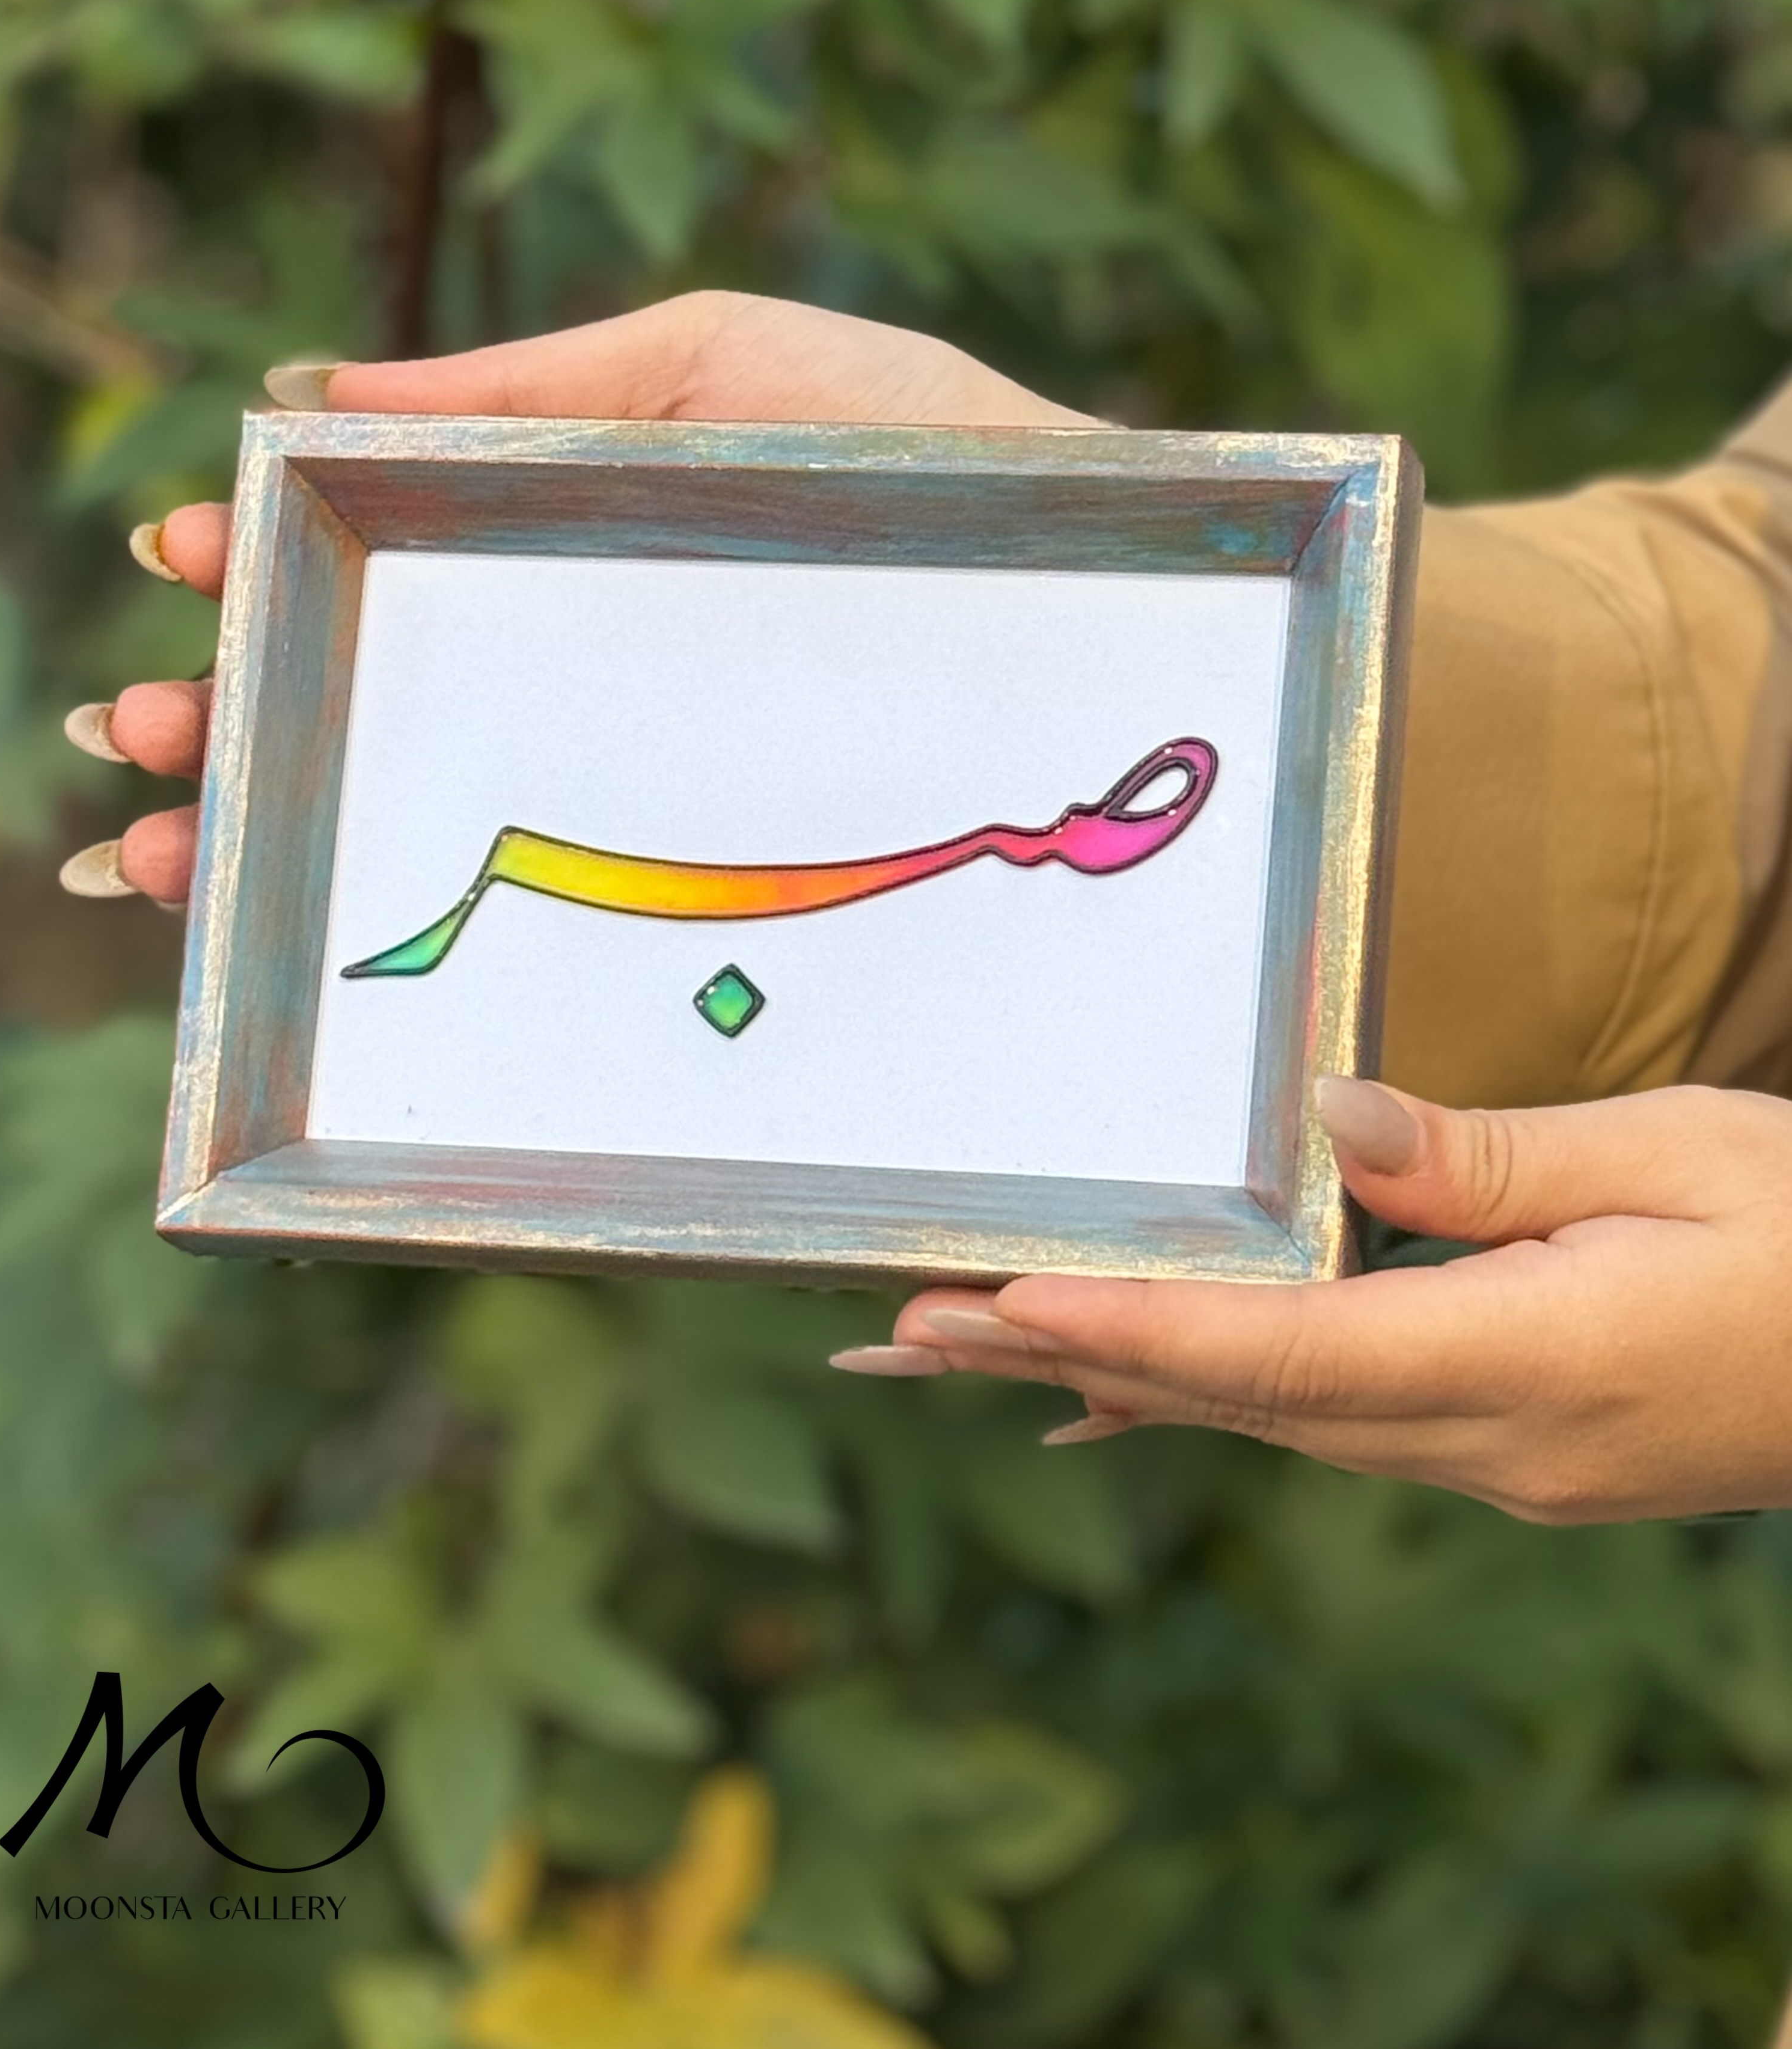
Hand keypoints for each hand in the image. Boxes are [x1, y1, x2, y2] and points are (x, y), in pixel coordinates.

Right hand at [58, 292, 1094, 903]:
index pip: (375, 579)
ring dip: (269, 851)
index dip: (260, 573)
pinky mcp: (717, 924)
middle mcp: (586, 698)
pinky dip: (414, 962)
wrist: (1123, 605)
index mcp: (568, 565)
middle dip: (227, 728)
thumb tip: (309, 393)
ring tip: (151, 860)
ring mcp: (645, 816)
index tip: (177, 559)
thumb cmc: (942, 465)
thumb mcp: (726, 370)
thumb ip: (531, 384)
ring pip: (418, 844)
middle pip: (369, 721)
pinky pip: (540, 952)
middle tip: (128, 738)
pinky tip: (317, 963)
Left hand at [835, 1077, 1791, 1523]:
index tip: (1009, 1301)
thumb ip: (1490, 1155)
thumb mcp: (1677, 1154)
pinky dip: (1211, 1397)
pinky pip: (1323, 1426)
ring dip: (1118, 1377)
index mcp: (1543, 1365)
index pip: (1298, 1357)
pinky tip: (1117, 1394)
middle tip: (906, 1329)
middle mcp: (1498, 1443)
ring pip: (1270, 1420)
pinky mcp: (1509, 1447)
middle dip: (1070, 1359)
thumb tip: (1327, 1121)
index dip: (1144, 1329)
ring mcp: (1503, 1463)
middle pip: (1246, 1402)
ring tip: (967, 1345)